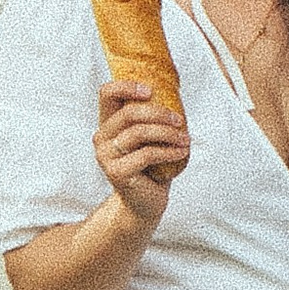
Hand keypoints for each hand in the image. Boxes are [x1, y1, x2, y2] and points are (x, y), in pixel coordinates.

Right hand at [93, 79, 189, 231]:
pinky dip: (169, 151)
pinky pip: (147, 154)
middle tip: (179, 120)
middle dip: (159, 113)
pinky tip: (182, 152)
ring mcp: (106, 156)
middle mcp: (102, 138)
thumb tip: (176, 93)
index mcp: (108, 123)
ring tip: (186, 139)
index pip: (107, 93)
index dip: (126, 86)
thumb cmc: (151, 167)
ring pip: (138, 133)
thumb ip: (154, 118)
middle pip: (128, 113)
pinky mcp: (116, 173)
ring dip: (168, 134)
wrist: (144, 203)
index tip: (150, 91)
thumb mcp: (151, 138)